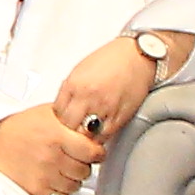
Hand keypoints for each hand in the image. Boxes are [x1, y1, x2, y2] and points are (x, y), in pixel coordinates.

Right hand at [0, 107, 101, 194]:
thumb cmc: (17, 127)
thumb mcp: (47, 113)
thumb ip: (71, 118)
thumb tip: (93, 126)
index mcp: (57, 135)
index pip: (93, 152)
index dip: (97, 153)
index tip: (94, 152)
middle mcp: (52, 157)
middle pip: (85, 171)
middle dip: (82, 165)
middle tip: (74, 159)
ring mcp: (44, 175)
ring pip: (74, 186)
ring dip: (71, 180)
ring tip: (60, 169)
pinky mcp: (35, 190)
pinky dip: (59, 192)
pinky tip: (52, 180)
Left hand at [55, 35, 173, 143]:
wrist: (137, 55)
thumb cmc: (110, 59)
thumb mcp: (80, 70)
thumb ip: (69, 90)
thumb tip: (62, 108)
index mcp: (74, 84)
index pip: (57, 113)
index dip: (59, 119)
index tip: (64, 120)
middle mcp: (87, 97)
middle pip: (68, 126)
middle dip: (69, 130)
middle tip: (72, 131)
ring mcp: (104, 108)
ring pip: (86, 135)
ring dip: (84, 137)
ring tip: (85, 135)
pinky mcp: (120, 116)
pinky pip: (105, 136)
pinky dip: (99, 138)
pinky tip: (99, 133)